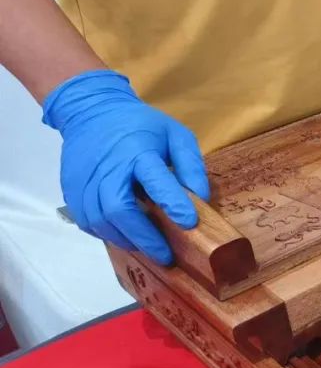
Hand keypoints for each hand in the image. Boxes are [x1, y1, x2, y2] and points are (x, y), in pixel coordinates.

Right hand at [43, 70, 209, 264]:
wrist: (92, 111)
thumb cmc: (141, 126)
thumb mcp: (175, 134)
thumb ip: (190, 164)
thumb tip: (201, 198)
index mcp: (138, 150)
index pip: (155, 179)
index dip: (172, 202)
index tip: (188, 222)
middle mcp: (108, 167)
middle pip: (118, 207)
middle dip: (144, 236)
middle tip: (166, 256)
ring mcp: (85, 179)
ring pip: (99, 219)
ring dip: (125, 239)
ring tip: (148, 249)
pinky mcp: (72, 188)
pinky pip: (85, 220)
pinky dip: (106, 233)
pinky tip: (125, 236)